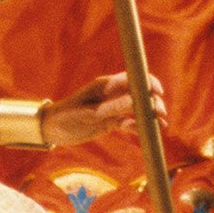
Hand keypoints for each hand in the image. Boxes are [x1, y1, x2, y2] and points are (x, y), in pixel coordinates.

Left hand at [43, 70, 167, 146]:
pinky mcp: (110, 122)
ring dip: (149, 116)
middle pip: (139, 94)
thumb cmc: (65, 115)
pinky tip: (148, 133)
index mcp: (105, 86)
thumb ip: (110, 108)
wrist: (52, 128)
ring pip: (136, 109)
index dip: (147, 82)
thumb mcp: (87, 113)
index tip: (158, 92)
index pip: (132, 79)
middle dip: (152, 102)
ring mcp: (112, 108)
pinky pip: (129, 122)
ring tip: (161, 125)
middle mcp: (111, 95)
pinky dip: (139, 126)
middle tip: (160, 114)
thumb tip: (134, 101)